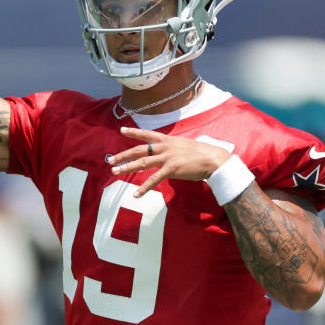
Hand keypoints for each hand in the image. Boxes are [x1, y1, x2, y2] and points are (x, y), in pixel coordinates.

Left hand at [107, 126, 231, 196]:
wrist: (213, 159)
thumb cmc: (202, 153)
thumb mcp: (184, 146)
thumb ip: (173, 149)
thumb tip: (167, 153)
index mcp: (168, 140)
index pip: (147, 135)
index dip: (133, 132)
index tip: (121, 130)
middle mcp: (165, 147)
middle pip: (139, 150)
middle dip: (123, 155)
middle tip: (111, 160)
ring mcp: (167, 158)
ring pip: (142, 162)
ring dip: (127, 167)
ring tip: (115, 172)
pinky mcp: (171, 169)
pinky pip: (154, 179)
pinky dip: (144, 187)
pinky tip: (136, 194)